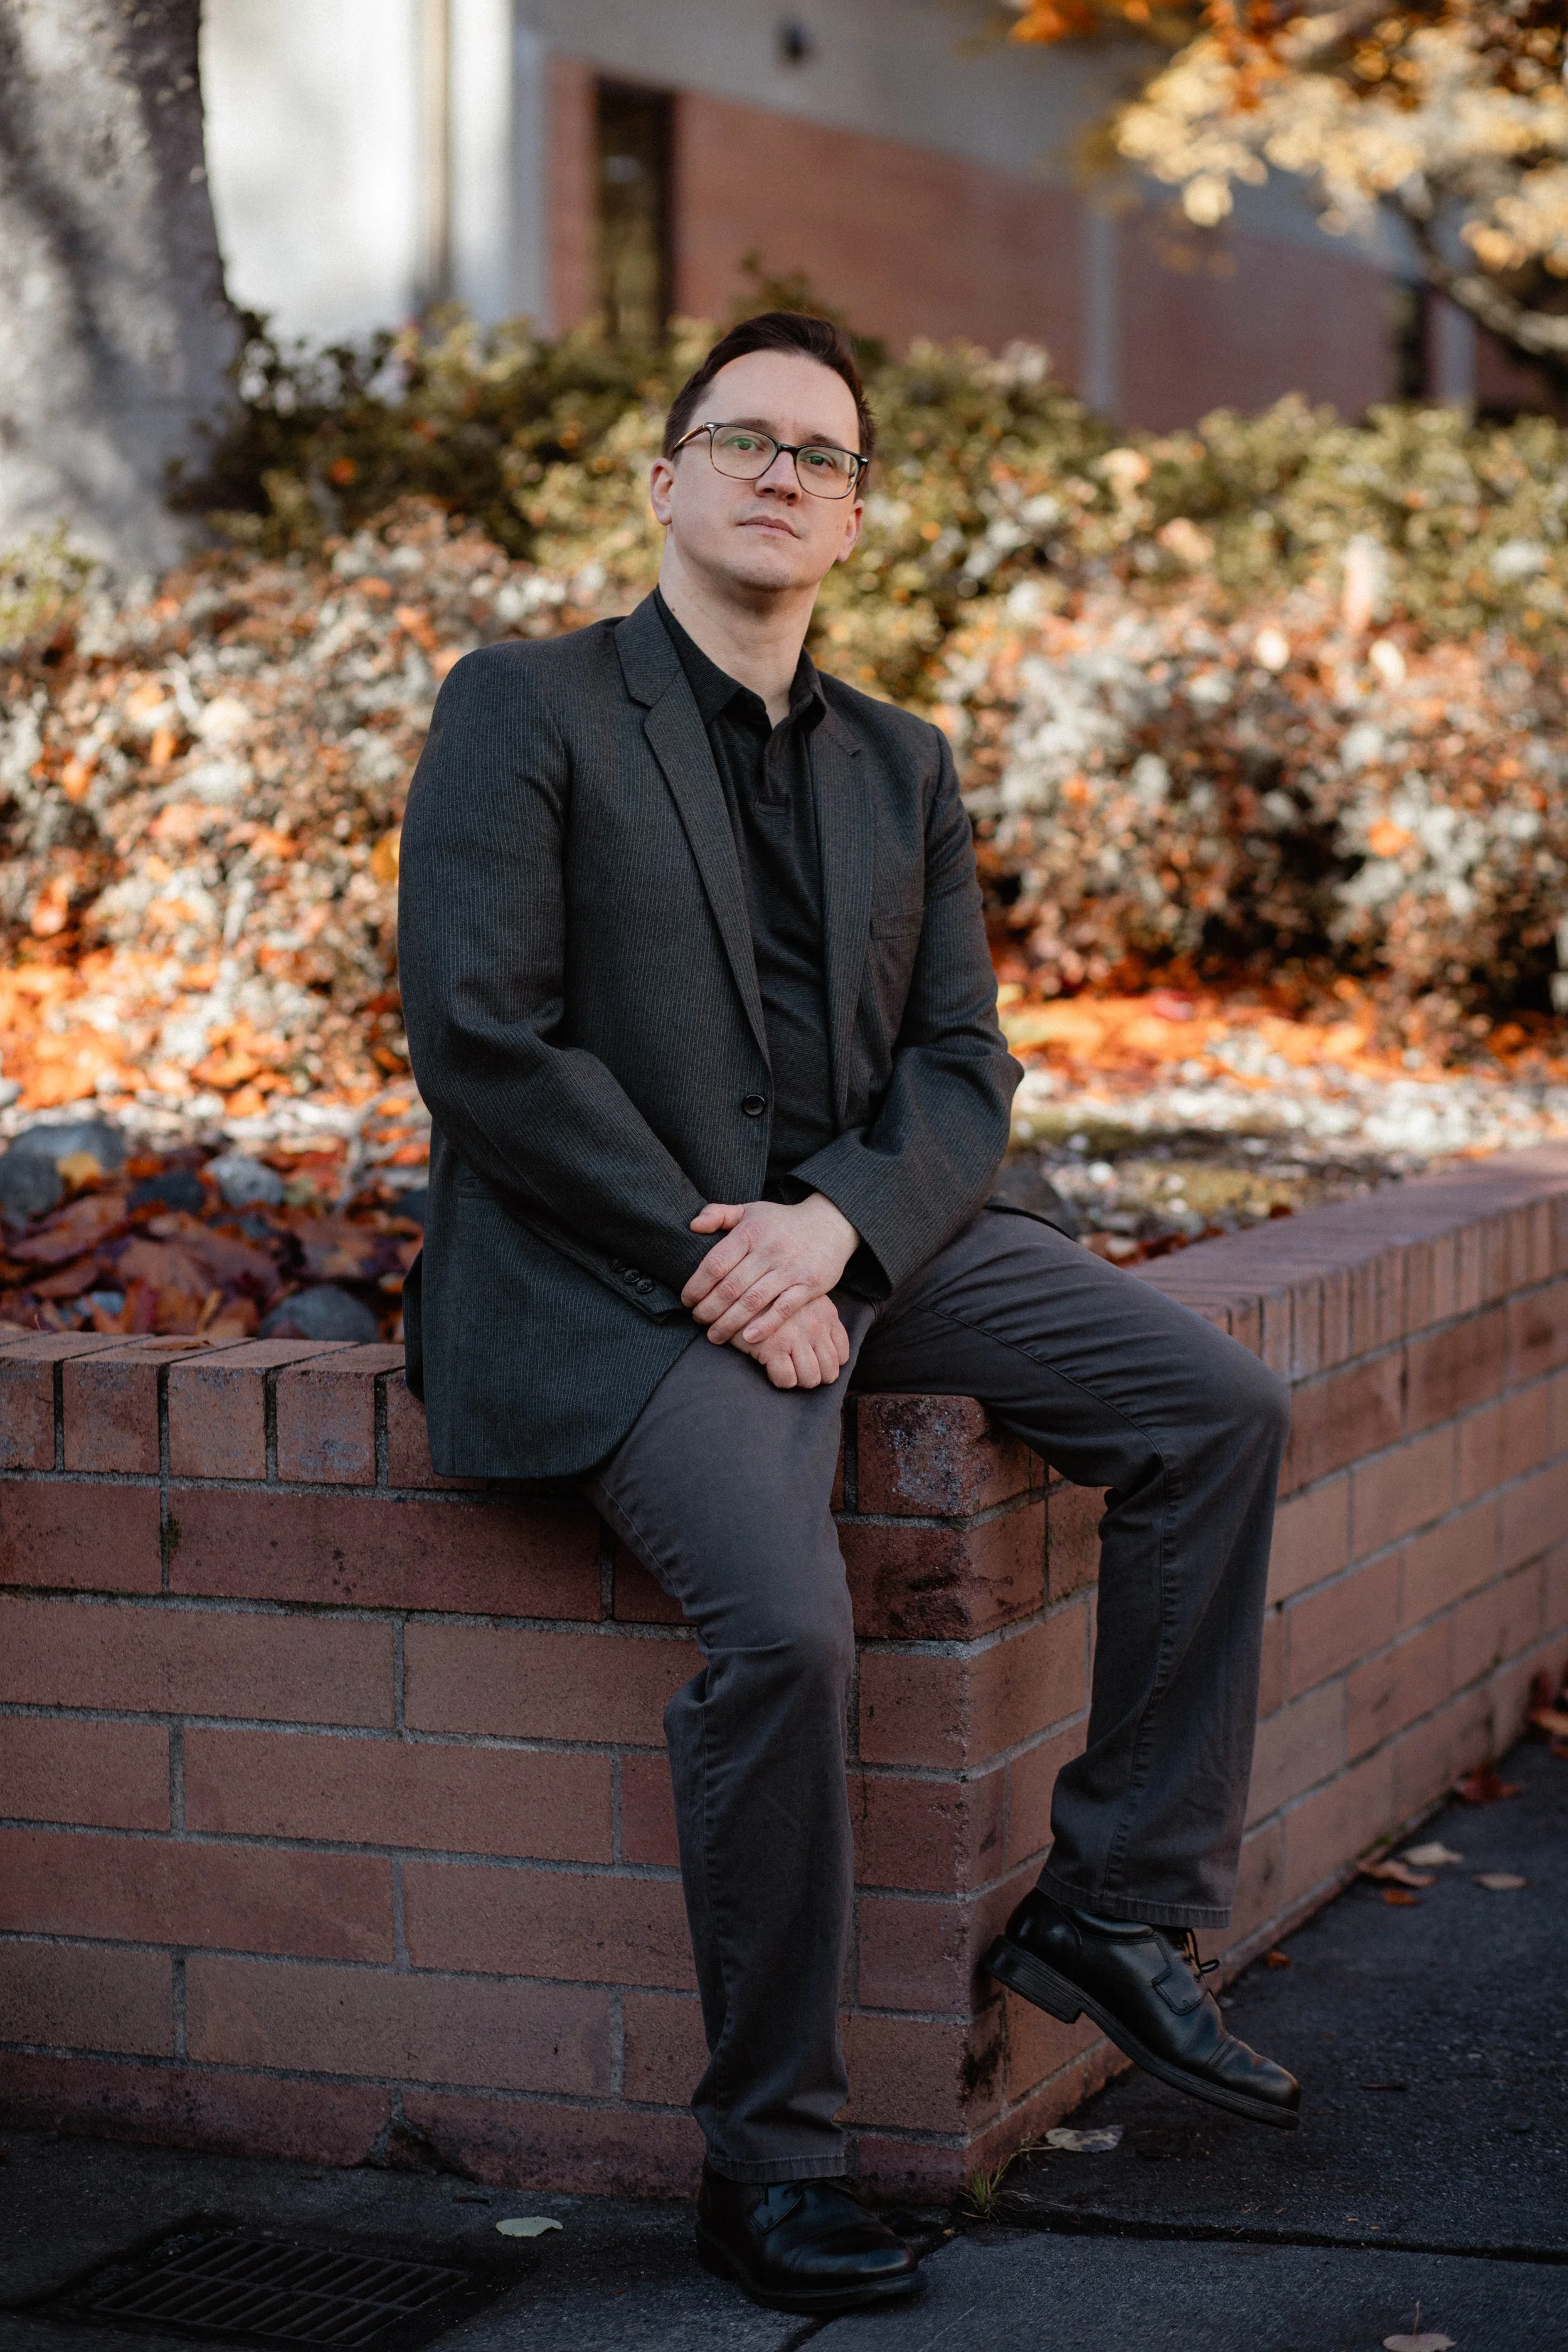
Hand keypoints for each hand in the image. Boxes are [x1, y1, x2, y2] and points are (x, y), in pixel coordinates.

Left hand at [683, 1193, 858, 1346]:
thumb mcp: (750, 1210)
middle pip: (730, 1287)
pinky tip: (747, 1338)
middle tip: (697, 1320)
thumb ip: (719, 1214)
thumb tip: (693, 1225)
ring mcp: (790, 1268)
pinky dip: (765, 1326)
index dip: (697, 1285)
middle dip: (709, 1309)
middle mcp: (769, 1250)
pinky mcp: (809, 1285)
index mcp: (750, 1232)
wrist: (830, 1224)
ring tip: (715, 1335)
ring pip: (753, 1301)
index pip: (715, 1263)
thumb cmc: (782, 1222)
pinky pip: (783, 1309)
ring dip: (729, 1322)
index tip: (687, 1300)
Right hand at [734, 1294, 850, 1389]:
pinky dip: (780, 1379)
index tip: (813, 1363)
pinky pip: (786, 1379)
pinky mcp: (773, 1347)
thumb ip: (817, 1317)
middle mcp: (816, 1327)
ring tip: (786, 1371)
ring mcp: (796, 1338)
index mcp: (826, 1314)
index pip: (842, 1355)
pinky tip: (771, 1368)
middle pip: (829, 1371)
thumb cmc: (770, 1296)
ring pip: (810, 1378)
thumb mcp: (802, 1298)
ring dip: (798, 1380)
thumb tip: (823, 1346)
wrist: (738, 1288)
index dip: (827, 1365)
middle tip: (799, 1371)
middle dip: (815, 1376)